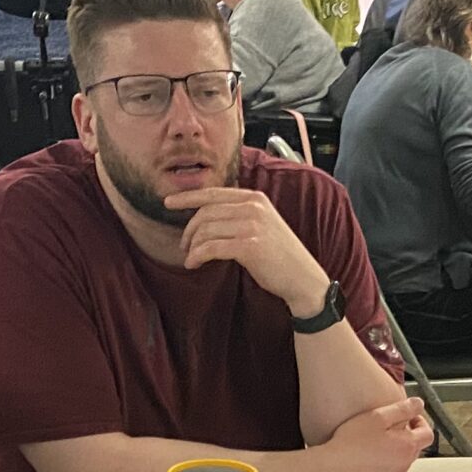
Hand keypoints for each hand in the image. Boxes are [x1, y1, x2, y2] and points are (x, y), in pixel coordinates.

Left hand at [166, 186, 332, 308]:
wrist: (302, 278)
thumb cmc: (280, 256)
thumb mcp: (261, 225)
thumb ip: (239, 215)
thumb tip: (206, 216)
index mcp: (254, 198)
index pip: (213, 193)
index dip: (187, 197)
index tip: (168, 202)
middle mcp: (253, 207)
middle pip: (205, 212)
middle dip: (189, 230)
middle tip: (184, 246)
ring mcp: (251, 225)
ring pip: (206, 230)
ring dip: (192, 246)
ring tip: (191, 258)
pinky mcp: (249, 246)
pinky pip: (211, 247)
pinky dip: (197, 256)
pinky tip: (194, 264)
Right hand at [328, 397, 434, 471]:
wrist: (332, 470)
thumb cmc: (351, 444)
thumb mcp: (378, 417)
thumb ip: (403, 408)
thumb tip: (418, 404)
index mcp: (407, 446)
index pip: (428, 433)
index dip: (420, 421)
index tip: (409, 416)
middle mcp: (404, 463)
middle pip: (416, 446)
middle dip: (407, 433)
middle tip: (389, 424)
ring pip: (403, 457)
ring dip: (396, 447)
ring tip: (376, 438)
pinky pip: (390, 468)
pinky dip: (385, 460)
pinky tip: (368, 453)